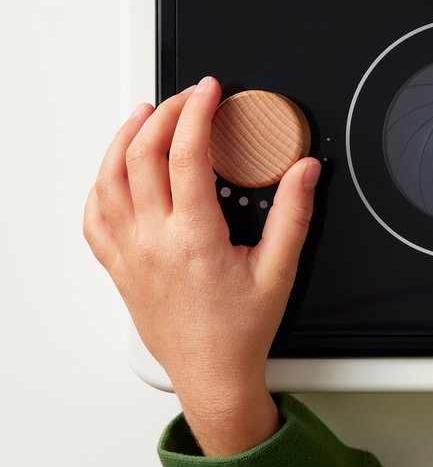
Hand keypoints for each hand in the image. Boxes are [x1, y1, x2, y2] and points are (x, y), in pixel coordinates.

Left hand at [82, 76, 320, 456]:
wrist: (211, 375)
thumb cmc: (241, 331)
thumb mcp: (279, 270)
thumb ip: (294, 215)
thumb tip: (305, 172)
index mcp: (194, 238)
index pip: (185, 155)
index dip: (196, 113)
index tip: (209, 91)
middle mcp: (153, 242)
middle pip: (141, 156)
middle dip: (163, 115)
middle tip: (185, 98)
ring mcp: (129, 253)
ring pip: (107, 180)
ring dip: (123, 139)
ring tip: (143, 115)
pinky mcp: (118, 267)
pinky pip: (93, 217)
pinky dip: (100, 184)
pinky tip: (113, 171)